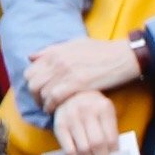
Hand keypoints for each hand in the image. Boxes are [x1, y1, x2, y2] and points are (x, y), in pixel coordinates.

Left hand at [22, 36, 147, 107]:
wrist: (124, 56)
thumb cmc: (102, 50)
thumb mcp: (75, 44)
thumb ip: (52, 50)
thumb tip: (32, 57)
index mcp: (55, 52)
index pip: (30, 70)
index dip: (32, 84)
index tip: (39, 91)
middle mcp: (57, 61)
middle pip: (33, 83)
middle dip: (35, 96)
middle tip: (42, 102)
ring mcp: (67, 72)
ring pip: (42, 92)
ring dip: (44, 103)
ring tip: (50, 107)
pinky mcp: (77, 83)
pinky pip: (55, 98)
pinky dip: (52, 106)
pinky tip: (56, 110)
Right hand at [51, 88, 121, 154]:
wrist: (70, 93)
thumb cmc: (94, 108)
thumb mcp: (107, 114)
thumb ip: (111, 133)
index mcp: (104, 108)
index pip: (110, 138)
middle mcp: (86, 111)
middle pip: (96, 145)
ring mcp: (71, 118)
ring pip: (82, 149)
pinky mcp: (59, 126)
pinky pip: (68, 149)